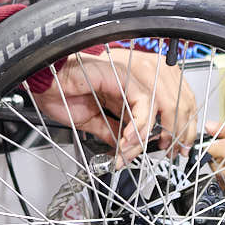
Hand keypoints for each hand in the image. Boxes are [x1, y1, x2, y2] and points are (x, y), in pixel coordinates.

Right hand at [33, 48, 196, 160]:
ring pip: (167, 101)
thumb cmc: (61, 94)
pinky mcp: (122, 75)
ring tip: (141, 149)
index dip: (183, 124)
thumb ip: (117, 131)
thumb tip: (131, 149)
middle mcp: (140, 73)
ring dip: (158, 132)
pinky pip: (144, 104)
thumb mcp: (97, 121)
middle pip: (181, 99)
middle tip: (169, 152)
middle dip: (179, 131)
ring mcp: (133, 71)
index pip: (178, 99)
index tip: (178, 147)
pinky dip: (140, 127)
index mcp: (137, 82)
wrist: (41, 85)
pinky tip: (127, 140)